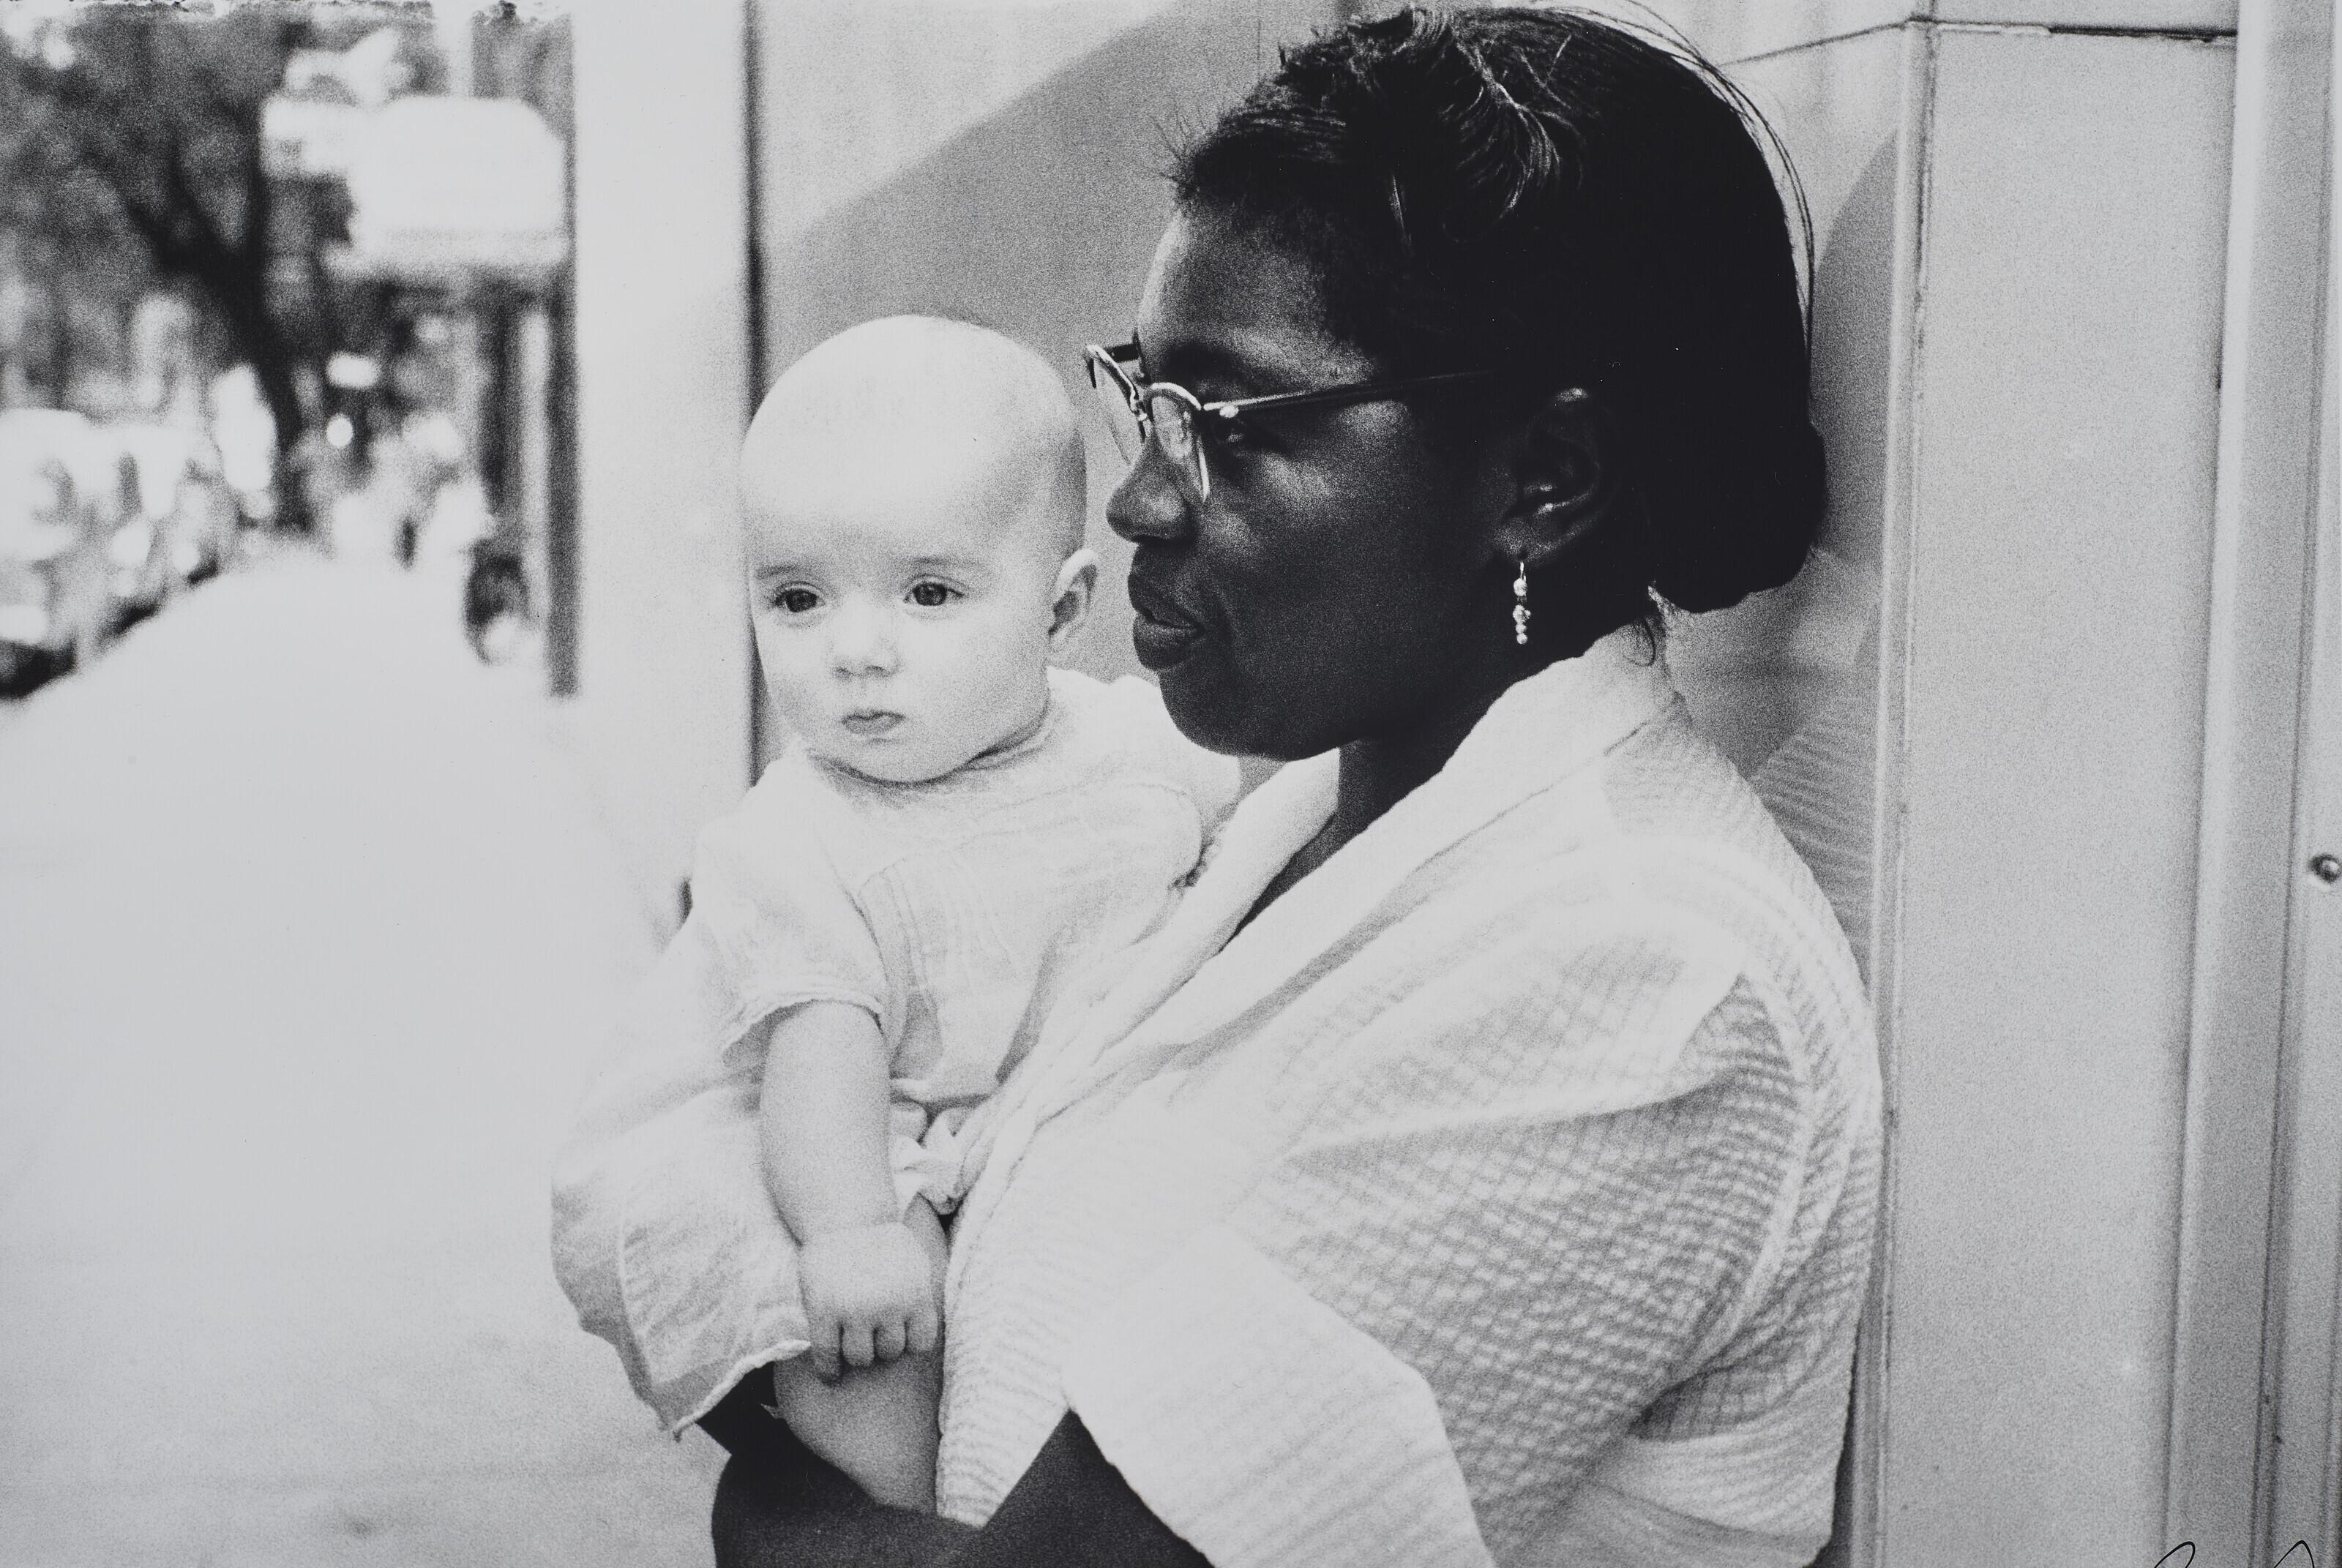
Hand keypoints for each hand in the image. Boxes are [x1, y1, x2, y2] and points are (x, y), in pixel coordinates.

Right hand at [797, 1220, 941, 1380]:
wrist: (845, 1217)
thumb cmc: (883, 1241)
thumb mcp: (917, 1263)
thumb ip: (924, 1297)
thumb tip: (929, 1334)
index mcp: (915, 1295)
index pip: (920, 1344)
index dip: (909, 1342)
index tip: (899, 1337)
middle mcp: (888, 1306)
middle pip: (889, 1351)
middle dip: (882, 1346)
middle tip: (871, 1336)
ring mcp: (854, 1311)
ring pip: (861, 1357)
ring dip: (858, 1355)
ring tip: (852, 1348)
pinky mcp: (823, 1311)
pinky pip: (827, 1354)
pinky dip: (829, 1369)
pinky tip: (830, 1374)